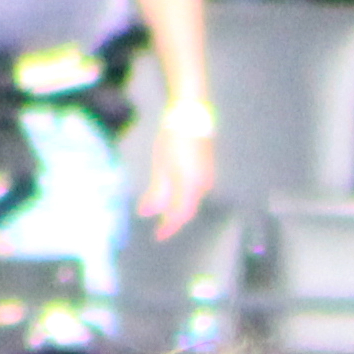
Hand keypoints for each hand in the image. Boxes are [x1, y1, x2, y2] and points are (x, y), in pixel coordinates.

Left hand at [136, 103, 214, 242]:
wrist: (191, 116)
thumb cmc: (172, 138)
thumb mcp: (160, 165)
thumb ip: (156, 191)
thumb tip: (146, 211)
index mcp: (190, 185)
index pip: (180, 214)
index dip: (169, 227)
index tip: (158, 237)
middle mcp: (203, 186)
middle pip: (187, 209)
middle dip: (172, 218)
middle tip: (158, 227)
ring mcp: (207, 179)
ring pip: (191, 200)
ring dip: (176, 207)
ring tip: (161, 209)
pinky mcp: (207, 172)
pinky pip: (194, 190)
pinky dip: (183, 196)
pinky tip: (171, 194)